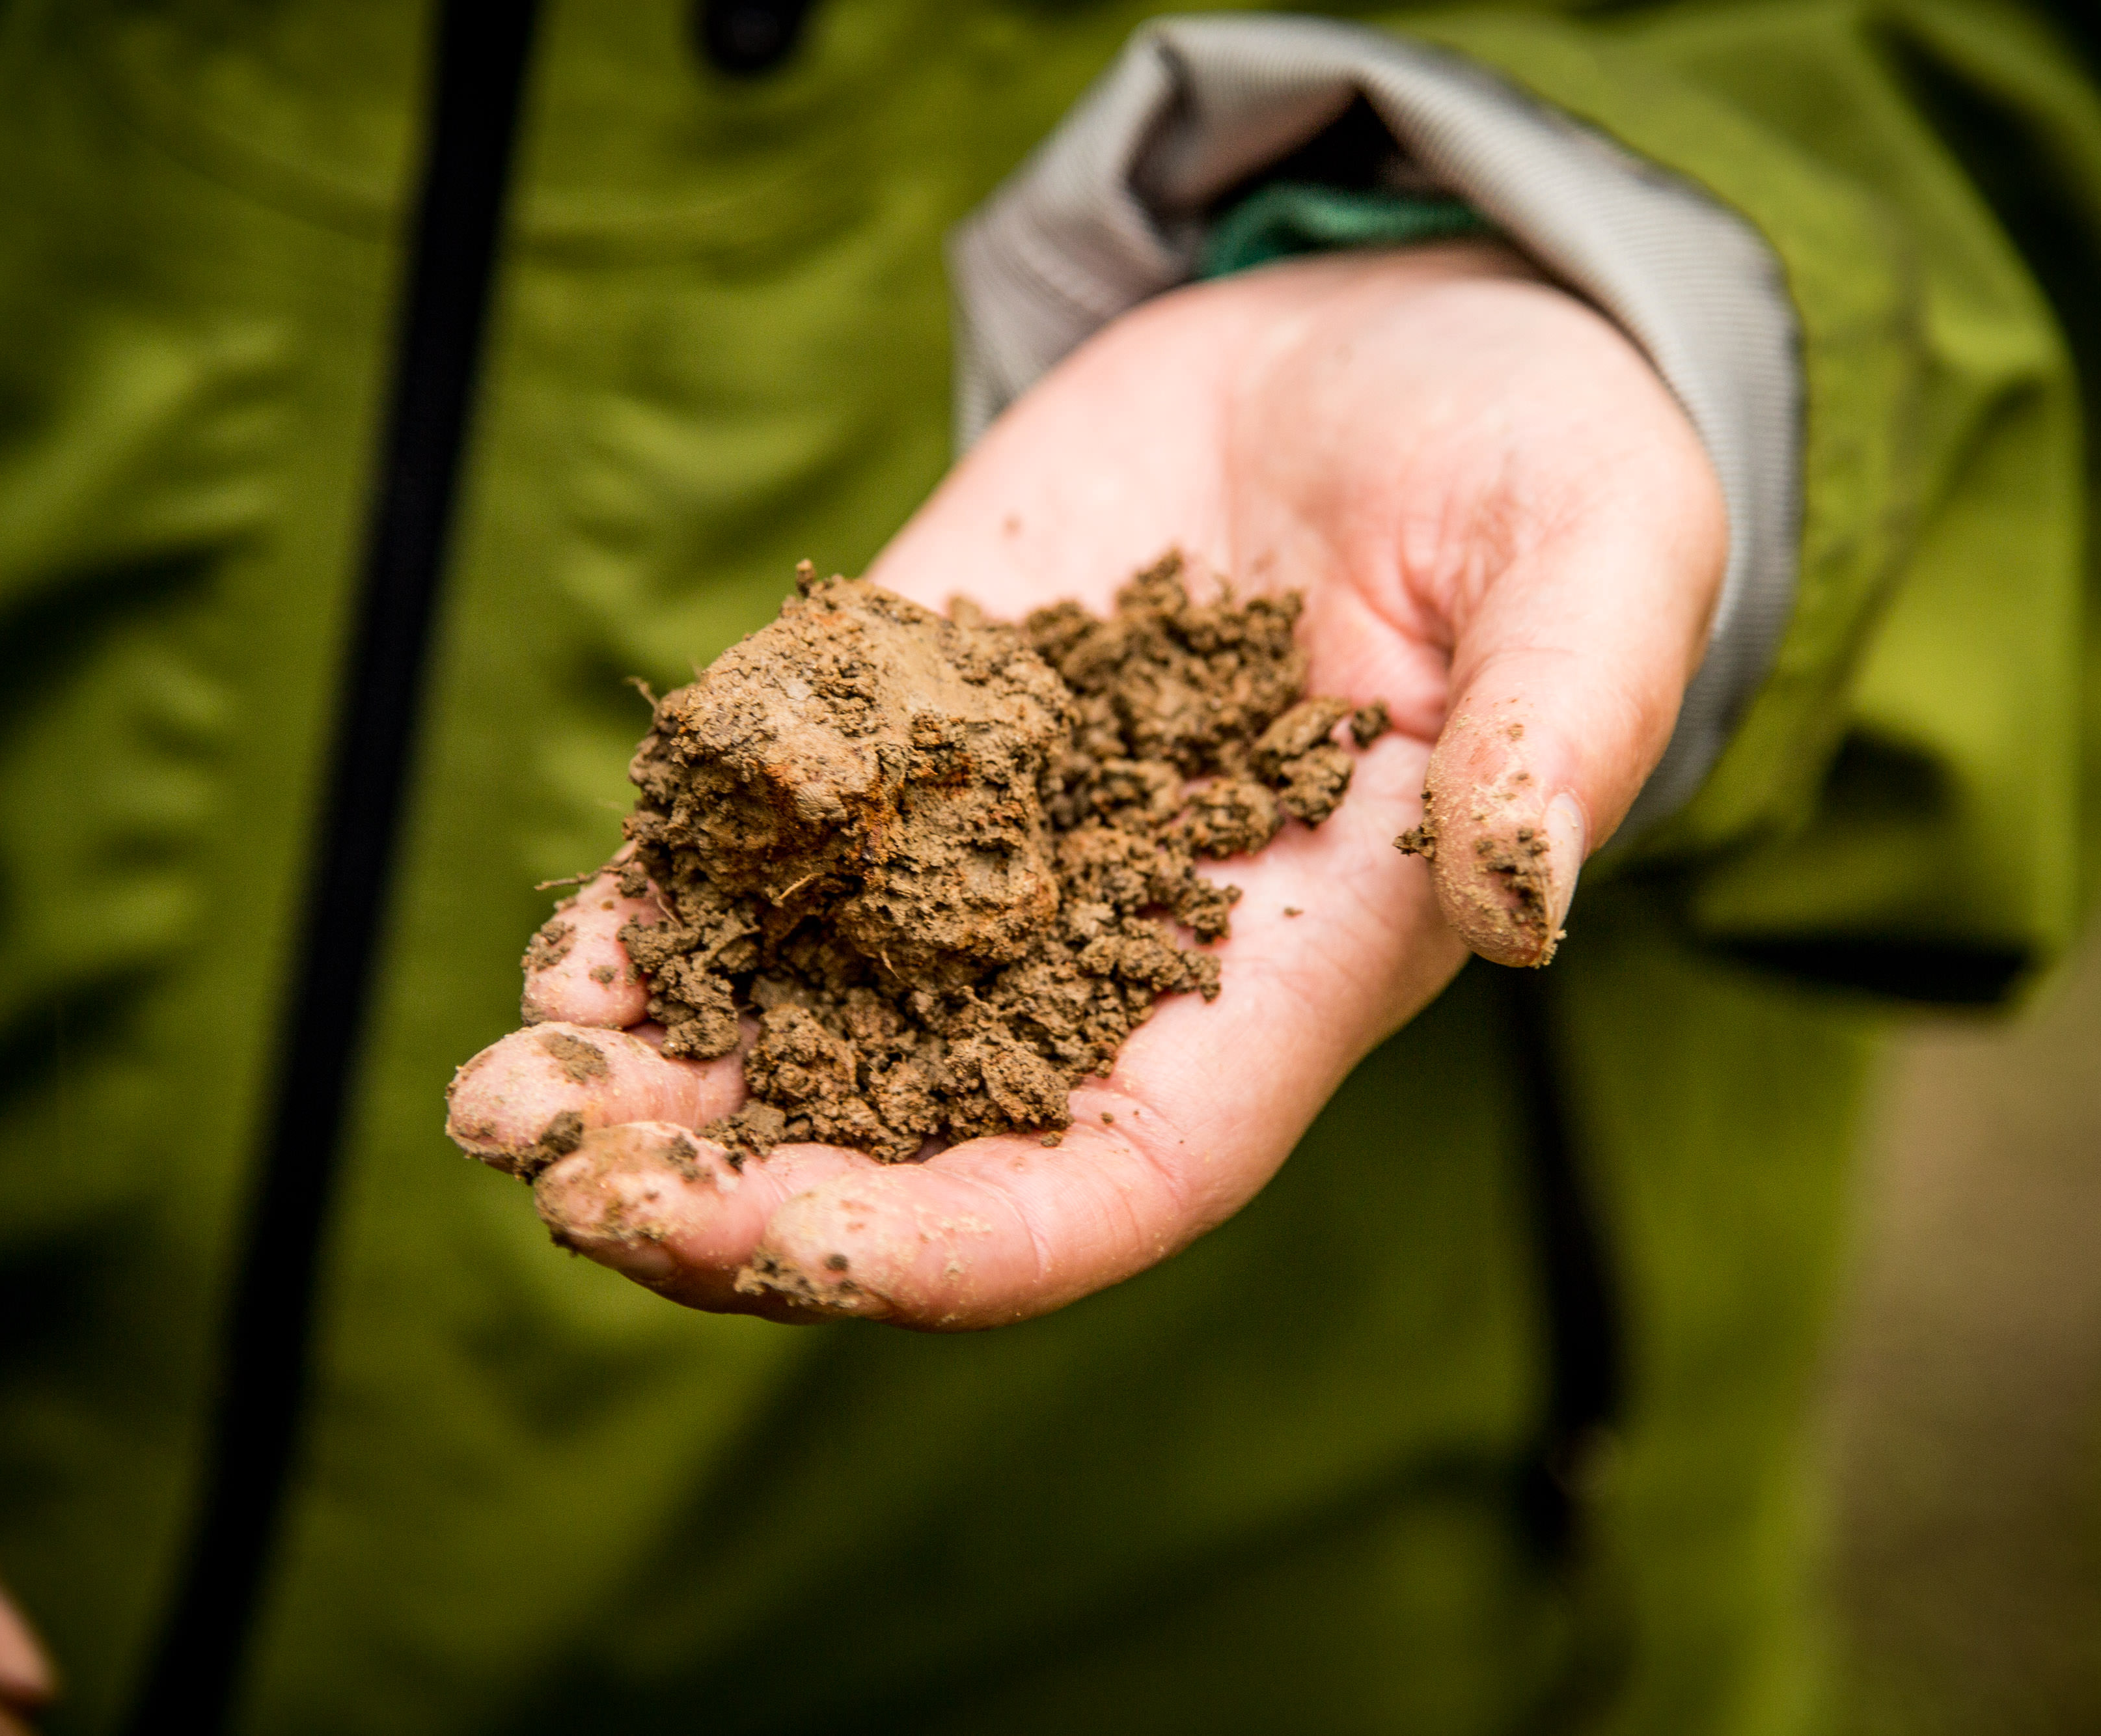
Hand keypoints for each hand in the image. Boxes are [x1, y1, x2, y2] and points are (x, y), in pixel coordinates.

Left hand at [451, 243, 1723, 1327]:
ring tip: (503, 1095)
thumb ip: (1562, 731)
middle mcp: (1108, 950)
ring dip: (651, 1080)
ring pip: (803, 1023)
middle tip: (565, 1176)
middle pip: (913, 1141)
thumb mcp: (1597, 566)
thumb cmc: (1540, 468)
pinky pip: (763, 858)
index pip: (1110, 1178)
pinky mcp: (903, 727)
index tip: (789, 1245)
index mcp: (1280, 977)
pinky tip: (564, 952)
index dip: (951, 1238)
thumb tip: (1518, 895)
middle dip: (735, 1187)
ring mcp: (988, 846)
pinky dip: (656, 917)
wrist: (1397, 352)